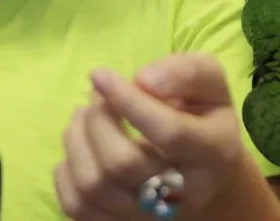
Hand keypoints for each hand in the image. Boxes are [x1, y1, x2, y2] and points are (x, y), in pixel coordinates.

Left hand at [54, 53, 245, 219]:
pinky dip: (66, 171)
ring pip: (93, 185)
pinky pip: (77, 206)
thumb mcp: (209, 84)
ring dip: (76, 139)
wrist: (205, 174)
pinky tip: (82, 148)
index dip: (128, 100)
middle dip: (98, 119)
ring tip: (84, 115)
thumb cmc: (203, 118)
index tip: (100, 75)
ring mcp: (150, 217)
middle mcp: (184, 194)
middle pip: (122, 163)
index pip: (168, 132)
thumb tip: (142, 80)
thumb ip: (184, 73)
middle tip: (97, 96)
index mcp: (213, 153)